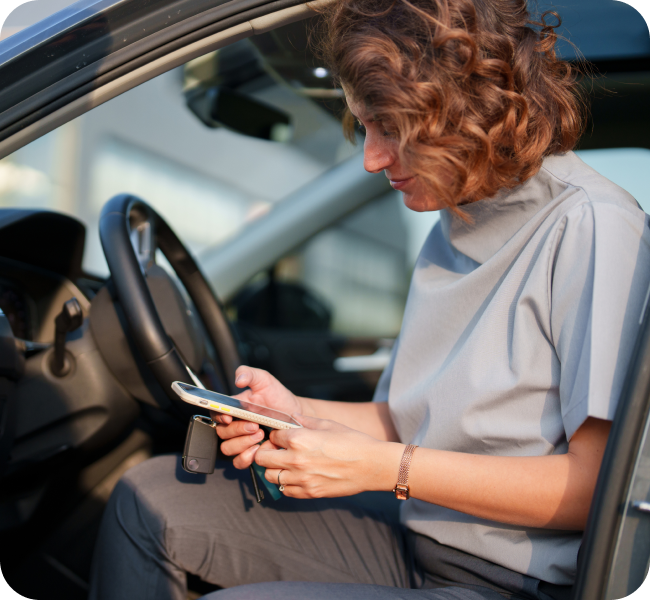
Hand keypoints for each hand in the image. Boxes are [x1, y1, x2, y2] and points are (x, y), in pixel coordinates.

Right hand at [214, 366, 305, 468]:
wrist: (294, 414)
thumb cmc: (277, 397)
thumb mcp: (264, 380)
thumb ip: (250, 374)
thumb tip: (238, 379)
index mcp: (233, 407)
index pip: (214, 413)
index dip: (217, 416)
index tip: (229, 417)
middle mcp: (234, 424)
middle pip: (221, 432)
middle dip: (237, 430)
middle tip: (255, 426)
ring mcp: (241, 439)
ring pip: (227, 448)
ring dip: (241, 444)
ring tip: (260, 435)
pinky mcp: (250, 452)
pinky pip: (238, 461)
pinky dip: (245, 458)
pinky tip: (257, 450)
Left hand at [254, 414, 400, 498]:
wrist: (372, 465)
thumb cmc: (352, 441)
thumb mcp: (327, 424)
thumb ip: (304, 421)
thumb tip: (290, 418)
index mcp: (299, 439)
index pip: (272, 436)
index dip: (275, 434)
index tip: (282, 436)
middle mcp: (295, 460)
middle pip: (262, 457)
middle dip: (267, 451)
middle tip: (277, 450)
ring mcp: (301, 479)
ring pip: (269, 476)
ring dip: (274, 468)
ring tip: (286, 463)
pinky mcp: (309, 493)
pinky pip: (284, 490)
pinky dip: (285, 483)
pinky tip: (296, 475)